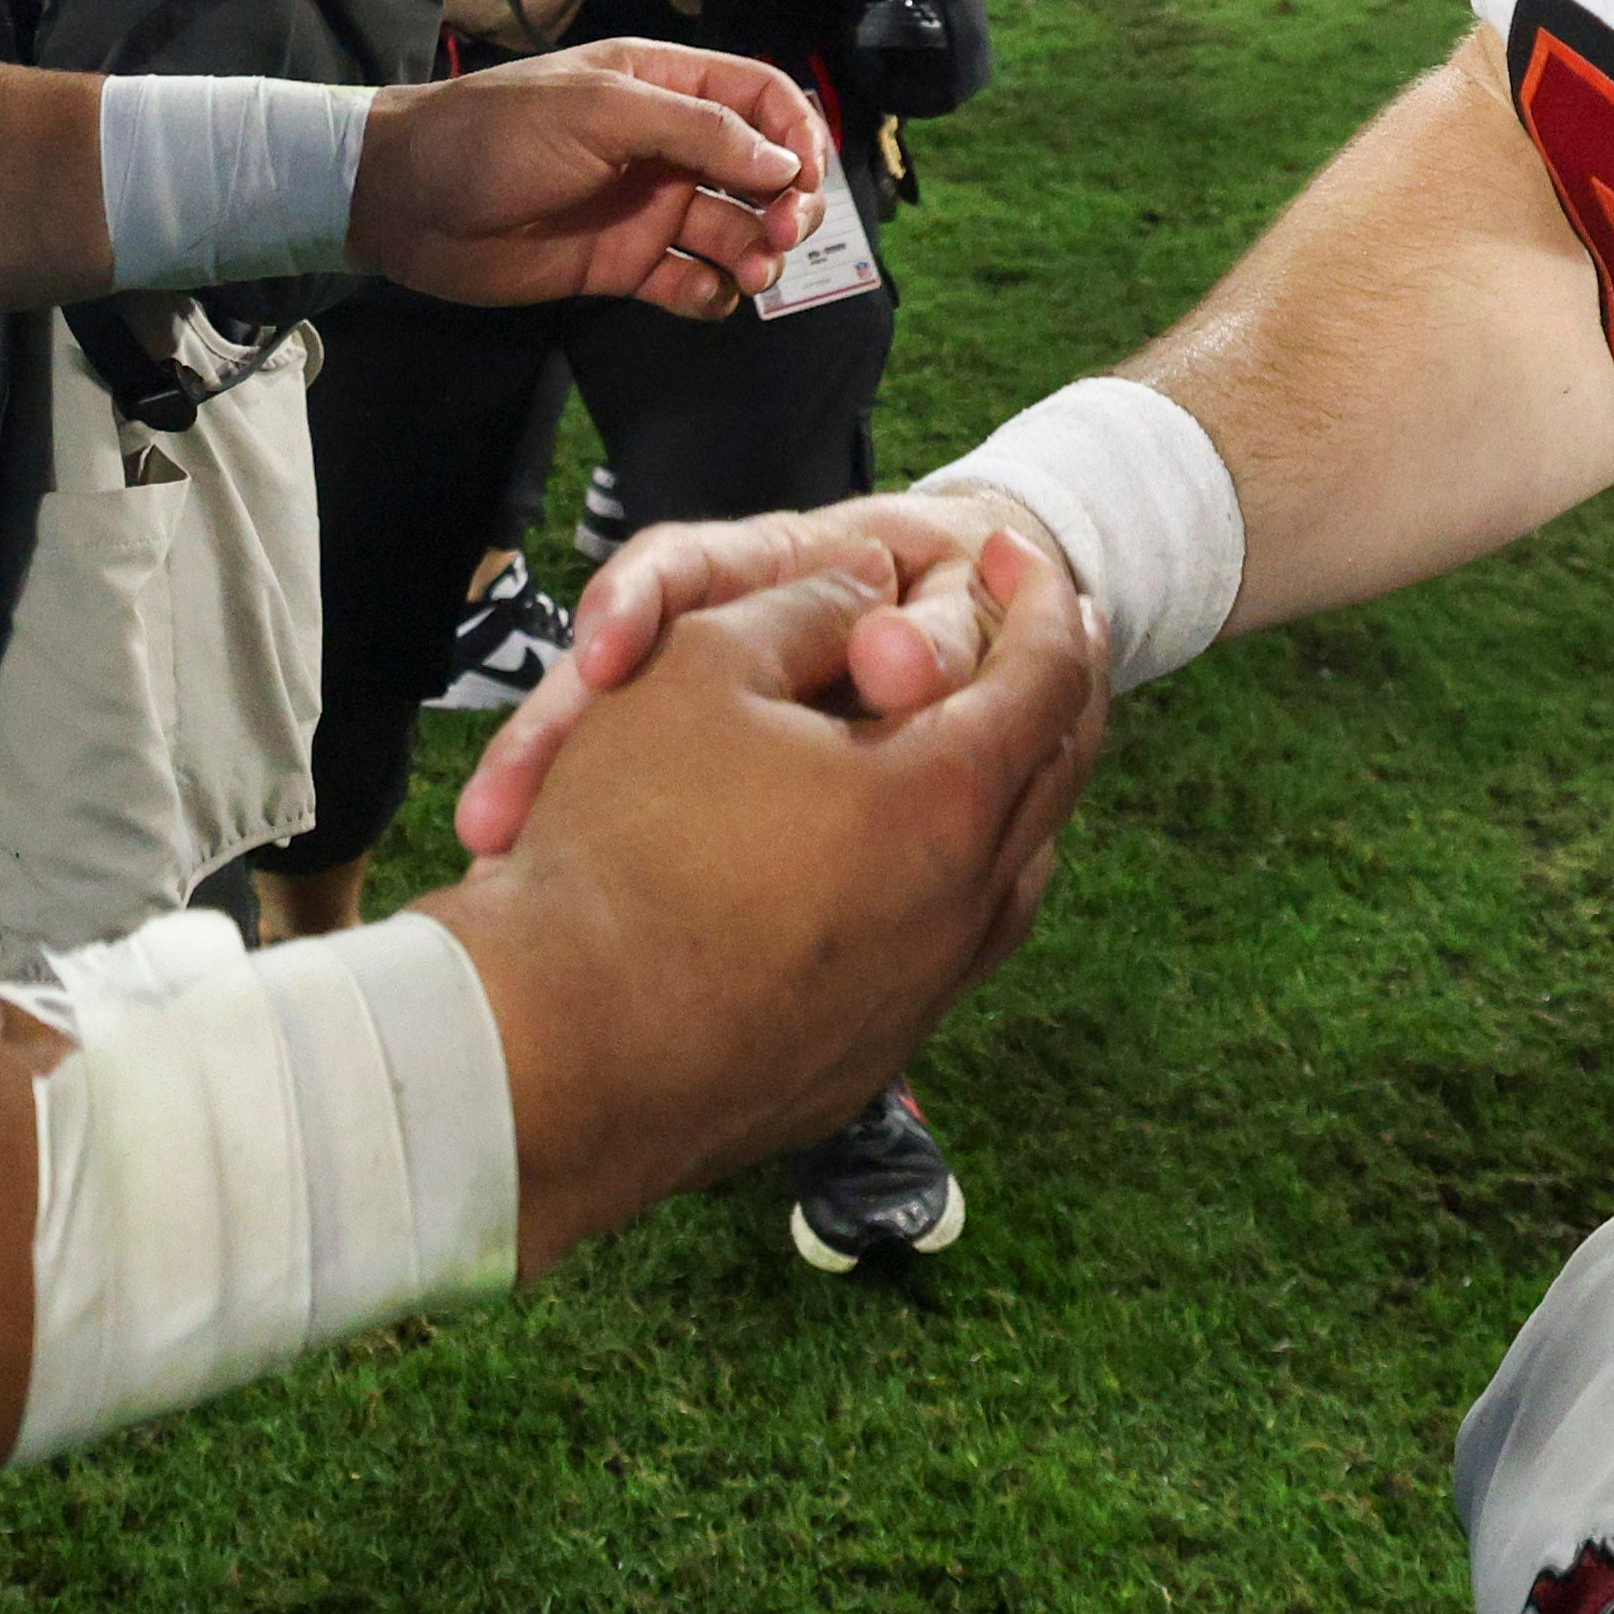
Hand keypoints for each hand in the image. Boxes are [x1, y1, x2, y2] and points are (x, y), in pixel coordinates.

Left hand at [349, 40, 831, 318]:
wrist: (405, 199)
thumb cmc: (495, 133)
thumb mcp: (601, 110)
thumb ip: (696, 131)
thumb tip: (783, 162)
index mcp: (662, 86)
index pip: (761, 100)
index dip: (797, 137)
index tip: (802, 182)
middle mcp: (666, 145)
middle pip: (763, 171)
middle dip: (787, 204)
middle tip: (782, 237)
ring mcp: (646, 207)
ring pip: (735, 230)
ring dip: (757, 253)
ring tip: (750, 273)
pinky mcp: (622, 265)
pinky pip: (691, 281)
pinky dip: (711, 293)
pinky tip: (700, 294)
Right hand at [434, 549, 1104, 1265]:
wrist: (556, 1056)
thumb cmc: (623, 845)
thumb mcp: (702, 664)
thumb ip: (807, 606)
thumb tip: (868, 594)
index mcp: (946, 802)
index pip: (1048, 678)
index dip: (1040, 597)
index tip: (1019, 552)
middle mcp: (965, 909)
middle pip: (1057, 778)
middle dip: (1057, 688)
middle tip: (1047, 631)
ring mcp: (923, 999)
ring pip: (1014, 878)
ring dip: (1017, 795)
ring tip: (990, 742)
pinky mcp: (868, 1061)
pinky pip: (951, 953)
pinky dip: (957, 885)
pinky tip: (906, 865)